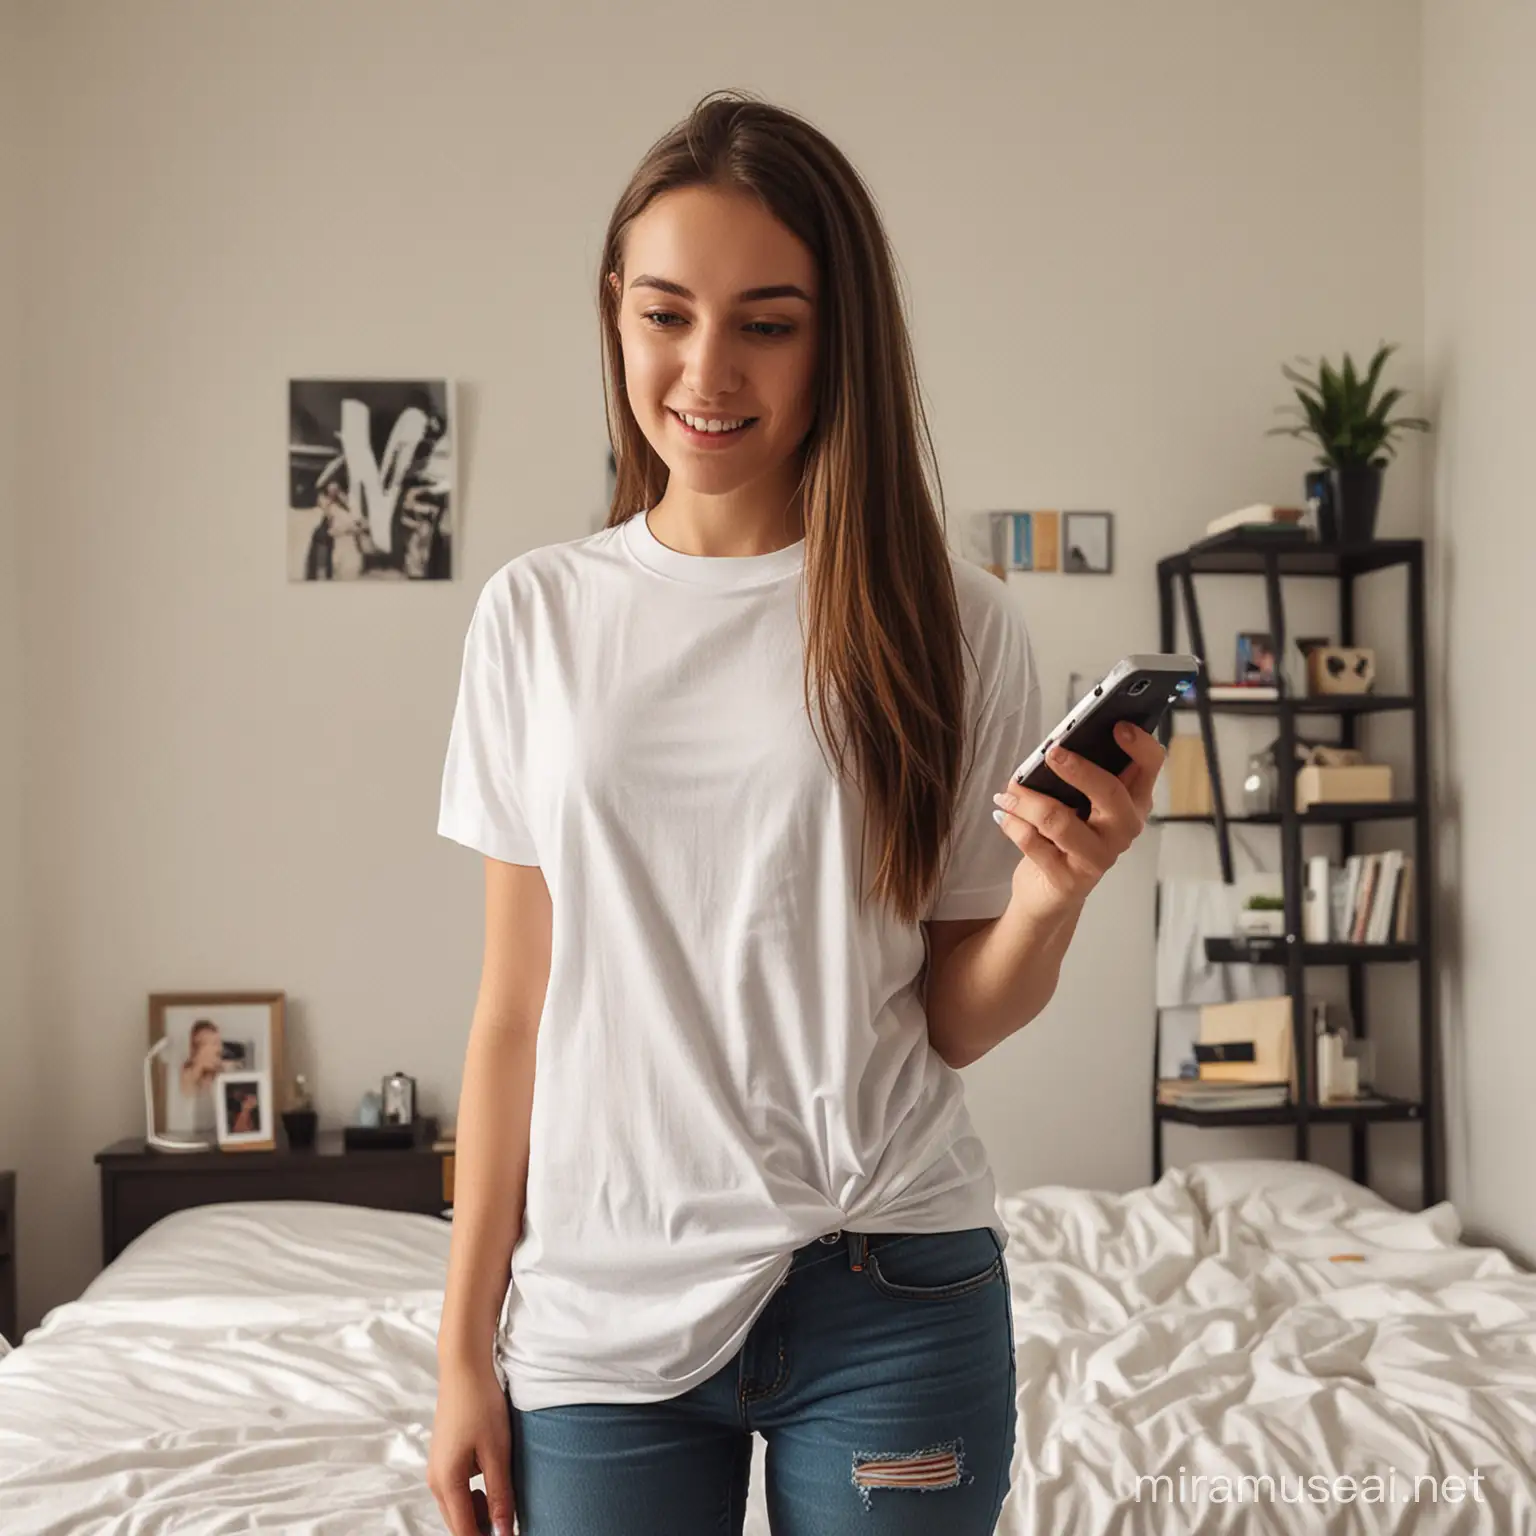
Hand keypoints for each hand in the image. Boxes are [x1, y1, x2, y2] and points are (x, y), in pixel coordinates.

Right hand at [428, 1359, 516, 1535]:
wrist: (464, 1369)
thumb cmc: (482, 1405)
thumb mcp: (497, 1451)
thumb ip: (500, 1494)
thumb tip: (504, 1532)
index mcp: (447, 1482)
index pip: (464, 1532)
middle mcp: (435, 1481)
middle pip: (457, 1524)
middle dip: (481, 1529)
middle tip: (508, 1520)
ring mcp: (436, 1470)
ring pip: (456, 1509)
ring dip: (477, 1514)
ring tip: (502, 1496)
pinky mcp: (442, 1460)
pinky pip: (455, 1492)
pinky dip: (472, 1497)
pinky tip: (491, 1481)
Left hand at [991, 721, 1165, 922]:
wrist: (1050, 895)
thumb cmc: (1066, 838)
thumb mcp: (1079, 803)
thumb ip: (1078, 775)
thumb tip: (1055, 747)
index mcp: (1132, 802)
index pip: (1150, 767)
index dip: (1139, 745)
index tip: (1118, 726)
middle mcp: (1123, 830)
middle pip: (1111, 793)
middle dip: (1077, 769)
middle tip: (1051, 753)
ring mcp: (1099, 857)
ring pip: (1061, 820)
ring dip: (1027, 800)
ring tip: (1007, 792)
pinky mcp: (1069, 879)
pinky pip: (1034, 844)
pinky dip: (1013, 825)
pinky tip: (1003, 816)